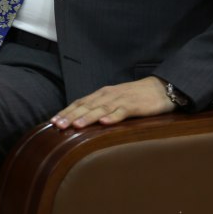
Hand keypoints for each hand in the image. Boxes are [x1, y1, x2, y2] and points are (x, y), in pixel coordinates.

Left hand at [51, 76, 174, 129]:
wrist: (160, 88)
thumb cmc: (135, 97)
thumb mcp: (114, 102)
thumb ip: (99, 109)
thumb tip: (81, 122)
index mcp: (101, 95)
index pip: (79, 103)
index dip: (66, 112)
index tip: (52, 122)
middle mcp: (108, 95)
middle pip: (86, 106)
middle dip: (70, 116)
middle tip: (57, 125)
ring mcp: (121, 100)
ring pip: (101, 109)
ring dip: (87, 117)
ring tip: (76, 125)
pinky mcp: (134, 106)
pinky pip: (122, 112)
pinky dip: (113, 117)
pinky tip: (104, 122)